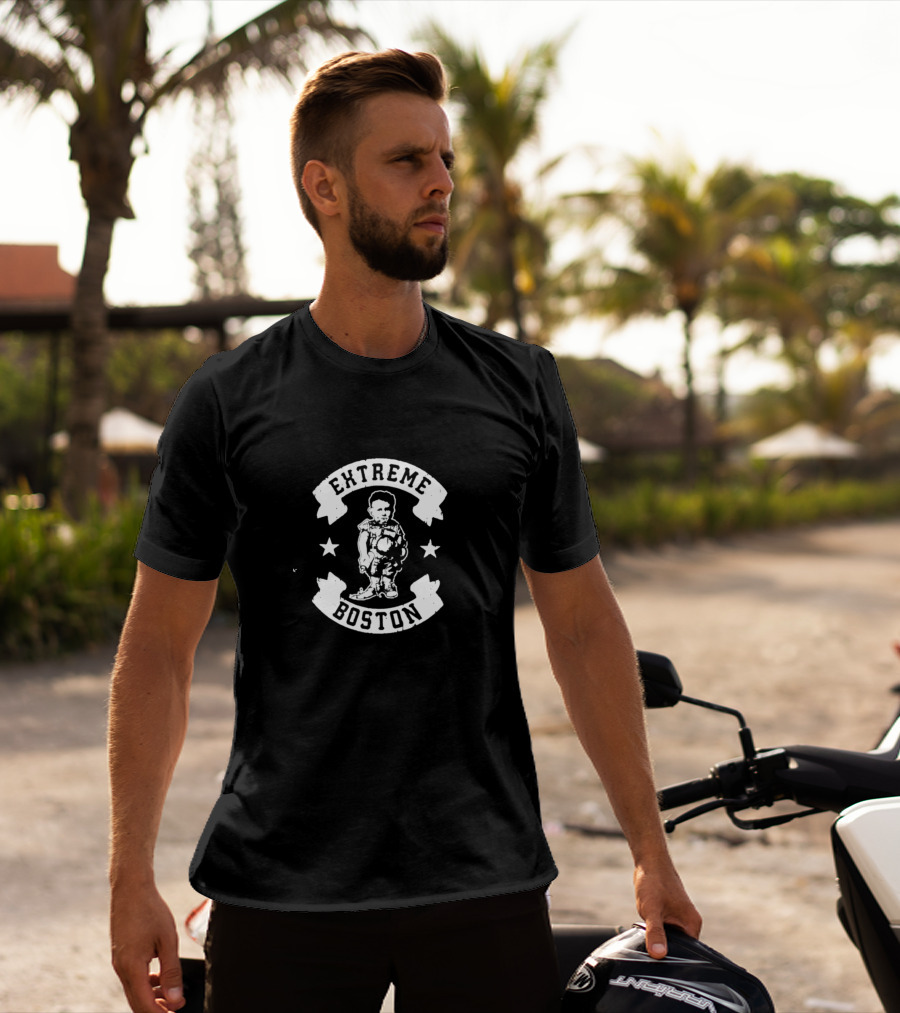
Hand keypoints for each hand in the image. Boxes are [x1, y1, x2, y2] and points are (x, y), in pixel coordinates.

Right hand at [111, 883, 185, 1011]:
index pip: (144, 1005)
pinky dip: (146, 983)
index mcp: (131, 968)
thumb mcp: (167, 940)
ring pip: (134, 990)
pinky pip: (132, 978)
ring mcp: (118, 962)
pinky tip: (160, 977)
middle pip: (137, 1002)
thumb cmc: (150, 910)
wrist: (130, 888)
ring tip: (172, 994)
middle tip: (176, 1007)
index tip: (177, 1012)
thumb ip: (171, 972)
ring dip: (152, 997)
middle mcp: (121, 969)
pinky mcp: (120, 955)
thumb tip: (175, 999)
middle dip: (156, 1009)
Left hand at [634, 859, 701, 959]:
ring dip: (659, 939)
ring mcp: (681, 919)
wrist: (649, 862)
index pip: (688, 954)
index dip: (673, 960)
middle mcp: (689, 923)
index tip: (659, 963)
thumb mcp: (651, 910)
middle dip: (664, 950)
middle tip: (649, 949)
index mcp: (692, 924)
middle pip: (679, 948)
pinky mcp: (672, 915)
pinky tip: (646, 927)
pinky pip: (665, 931)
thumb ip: (655, 932)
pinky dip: (656, 932)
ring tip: (648, 933)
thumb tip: (659, 955)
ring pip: (670, 940)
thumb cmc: (653, 882)